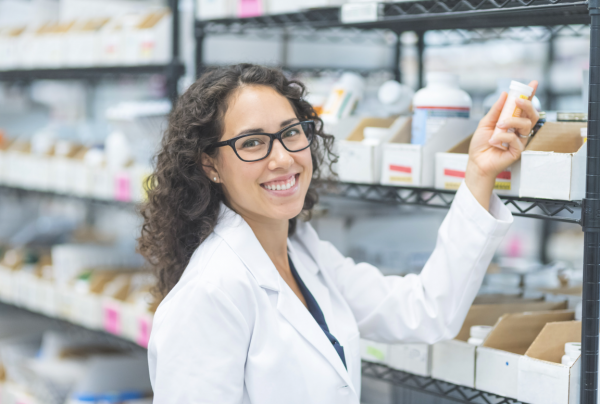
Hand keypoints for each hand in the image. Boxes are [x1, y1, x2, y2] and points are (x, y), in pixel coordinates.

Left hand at [465, 80, 538, 209]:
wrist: (476, 162)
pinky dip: (503, 137)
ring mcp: (520, 140)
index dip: (530, 95)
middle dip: (527, 104)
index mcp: (512, 121)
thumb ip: (496, 110)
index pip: (524, 107)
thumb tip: (504, 94)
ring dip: (512, 121)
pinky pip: (515, 139)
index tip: (533, 83)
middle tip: (517, 100)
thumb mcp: (486, 123)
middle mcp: (518, 130)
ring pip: (526, 125)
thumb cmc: (481, 144)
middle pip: (532, 114)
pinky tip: (494, 141)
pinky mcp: (518, 151)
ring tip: (498, 125)